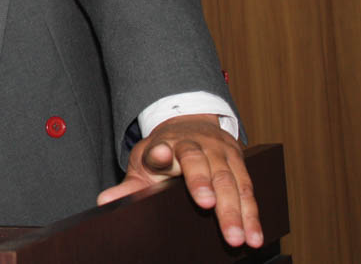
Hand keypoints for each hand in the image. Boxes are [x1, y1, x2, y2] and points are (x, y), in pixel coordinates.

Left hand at [96, 113, 262, 247]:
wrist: (190, 124)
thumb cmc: (163, 151)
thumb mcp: (143, 163)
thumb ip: (129, 186)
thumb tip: (105, 201)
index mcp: (166, 145)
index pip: (160, 149)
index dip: (159, 153)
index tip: (160, 153)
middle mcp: (195, 145)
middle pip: (200, 165)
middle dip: (205, 186)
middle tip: (209, 209)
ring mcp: (219, 152)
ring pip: (230, 179)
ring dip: (237, 210)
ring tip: (240, 237)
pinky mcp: (239, 160)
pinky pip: (248, 188)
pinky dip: (252, 213)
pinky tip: (255, 234)